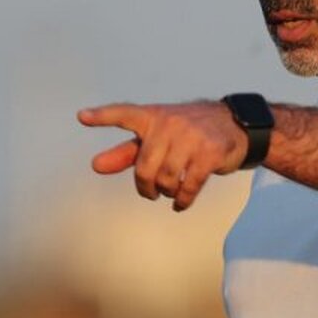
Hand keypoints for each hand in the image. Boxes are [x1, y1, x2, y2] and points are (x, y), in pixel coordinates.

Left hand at [77, 100, 248, 210]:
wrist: (235, 126)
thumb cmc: (189, 133)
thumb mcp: (158, 137)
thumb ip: (127, 152)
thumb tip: (96, 165)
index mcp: (153, 116)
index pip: (124, 114)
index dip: (103, 116)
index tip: (81, 116)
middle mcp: (170, 124)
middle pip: (145, 166)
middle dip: (145, 186)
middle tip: (150, 192)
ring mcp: (192, 138)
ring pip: (166, 179)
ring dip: (166, 192)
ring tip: (170, 192)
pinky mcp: (210, 154)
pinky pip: (189, 186)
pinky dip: (182, 200)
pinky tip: (181, 203)